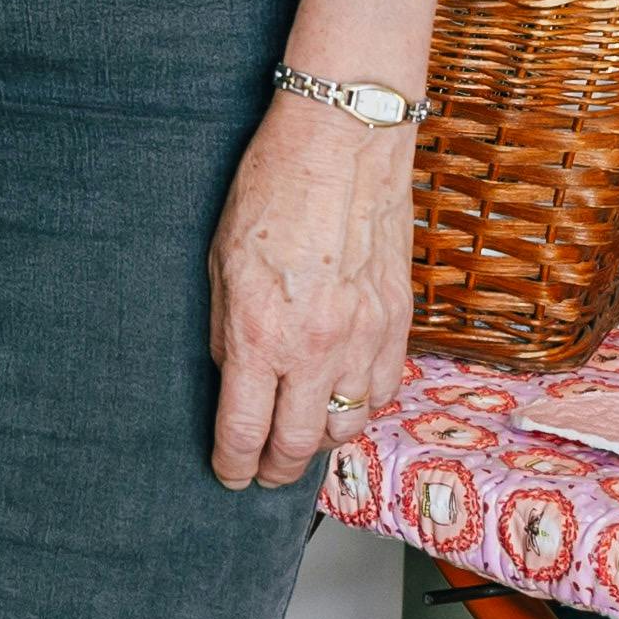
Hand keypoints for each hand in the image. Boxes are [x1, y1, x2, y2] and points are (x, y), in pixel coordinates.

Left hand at [206, 86, 418, 489]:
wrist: (342, 144)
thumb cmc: (271, 188)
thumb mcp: (220, 262)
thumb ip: (228, 329)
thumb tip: (235, 375)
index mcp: (261, 335)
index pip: (244, 430)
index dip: (233, 464)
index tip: (229, 475)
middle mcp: (316, 348)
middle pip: (298, 444)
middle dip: (275, 468)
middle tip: (263, 472)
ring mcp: (364, 338)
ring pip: (348, 425)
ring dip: (321, 440)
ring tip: (303, 437)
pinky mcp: (399, 322)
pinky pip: (385, 389)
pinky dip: (363, 403)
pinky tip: (345, 396)